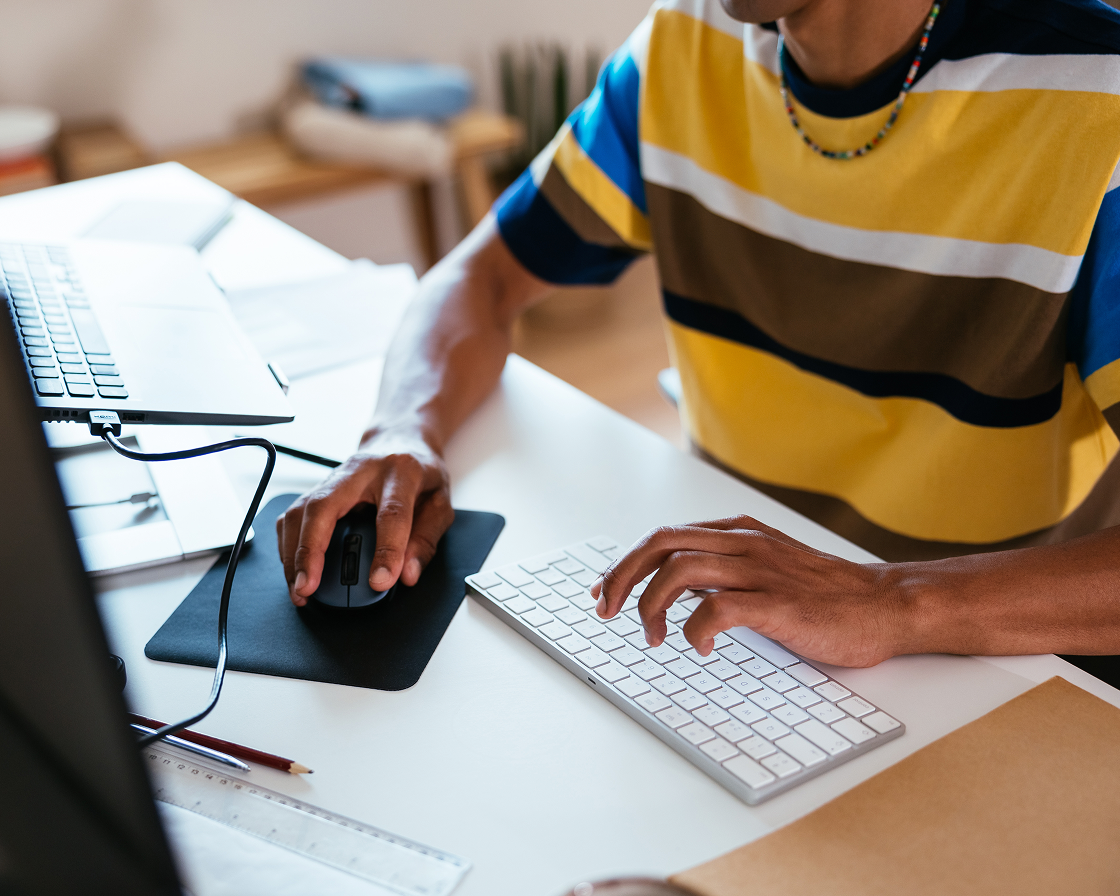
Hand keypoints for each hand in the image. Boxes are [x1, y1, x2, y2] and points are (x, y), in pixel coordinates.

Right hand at [276, 427, 454, 605]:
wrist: (401, 440)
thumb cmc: (421, 473)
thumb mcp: (440, 503)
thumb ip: (426, 539)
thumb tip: (407, 574)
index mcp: (400, 471)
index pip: (391, 513)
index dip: (387, 550)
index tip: (380, 581)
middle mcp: (360, 470)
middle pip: (324, 506)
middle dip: (311, 551)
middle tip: (308, 587)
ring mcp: (335, 476)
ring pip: (301, 511)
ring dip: (293, 553)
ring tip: (299, 588)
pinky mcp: (318, 487)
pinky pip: (294, 515)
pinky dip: (289, 545)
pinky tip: (295, 569)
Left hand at [592, 516, 911, 667]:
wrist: (884, 605)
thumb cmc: (825, 594)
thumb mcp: (765, 567)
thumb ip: (723, 569)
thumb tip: (672, 588)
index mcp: (738, 533)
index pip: (664, 536)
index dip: (626, 563)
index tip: (605, 591)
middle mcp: (744, 544)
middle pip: (660, 544)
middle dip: (623, 576)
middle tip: (608, 611)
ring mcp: (760, 571)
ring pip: (679, 571)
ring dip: (652, 606)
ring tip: (653, 638)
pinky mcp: (777, 604)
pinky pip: (717, 609)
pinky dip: (694, 630)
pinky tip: (699, 649)